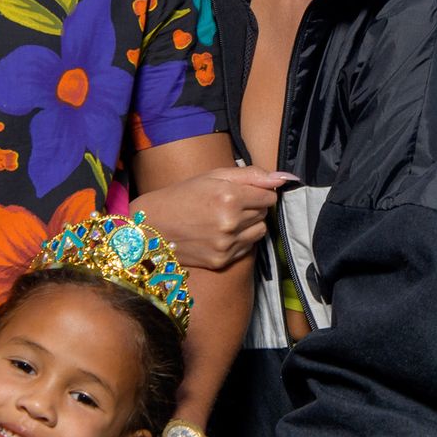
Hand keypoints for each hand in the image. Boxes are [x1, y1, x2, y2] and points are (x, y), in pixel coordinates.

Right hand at [135, 165, 291, 271]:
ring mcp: (226, 245)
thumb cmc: (183, 196)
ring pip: (260, 232)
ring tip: (226, 219)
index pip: (269, 196)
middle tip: (229, 204)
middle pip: (264, 214)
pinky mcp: (222, 261)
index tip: (243, 192)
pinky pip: (248, 248)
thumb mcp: (213, 176)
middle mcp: (230, 223)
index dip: (258, 192)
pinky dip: (240, 240)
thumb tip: (284, 178)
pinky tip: (221, 233)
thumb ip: (251, 175)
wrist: (152, 226)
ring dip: (250, 225)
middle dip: (253, 207)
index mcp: (229, 197)